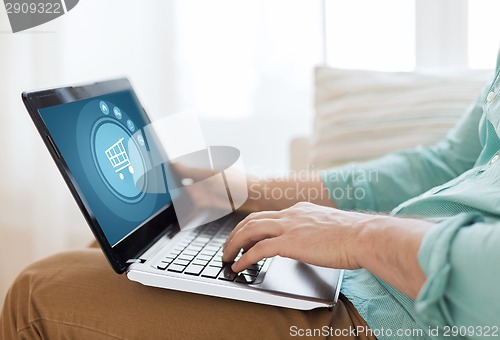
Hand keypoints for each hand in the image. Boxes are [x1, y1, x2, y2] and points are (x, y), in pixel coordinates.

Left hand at [222, 202, 369, 272]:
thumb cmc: (353, 235)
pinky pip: (259, 249)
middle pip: (253, 220)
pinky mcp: (290, 242)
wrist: (364, 236)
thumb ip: (313, 230)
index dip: (251, 226)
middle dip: (236, 234)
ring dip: (234, 244)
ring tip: (227, 257)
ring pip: (250, 231)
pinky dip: (245, 258)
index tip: (243, 236)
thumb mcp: (328, 227)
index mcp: (300, 210)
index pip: (267, 215)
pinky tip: (239, 266)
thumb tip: (309, 240)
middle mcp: (291, 214)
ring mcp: (289, 227)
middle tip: (228, 247)